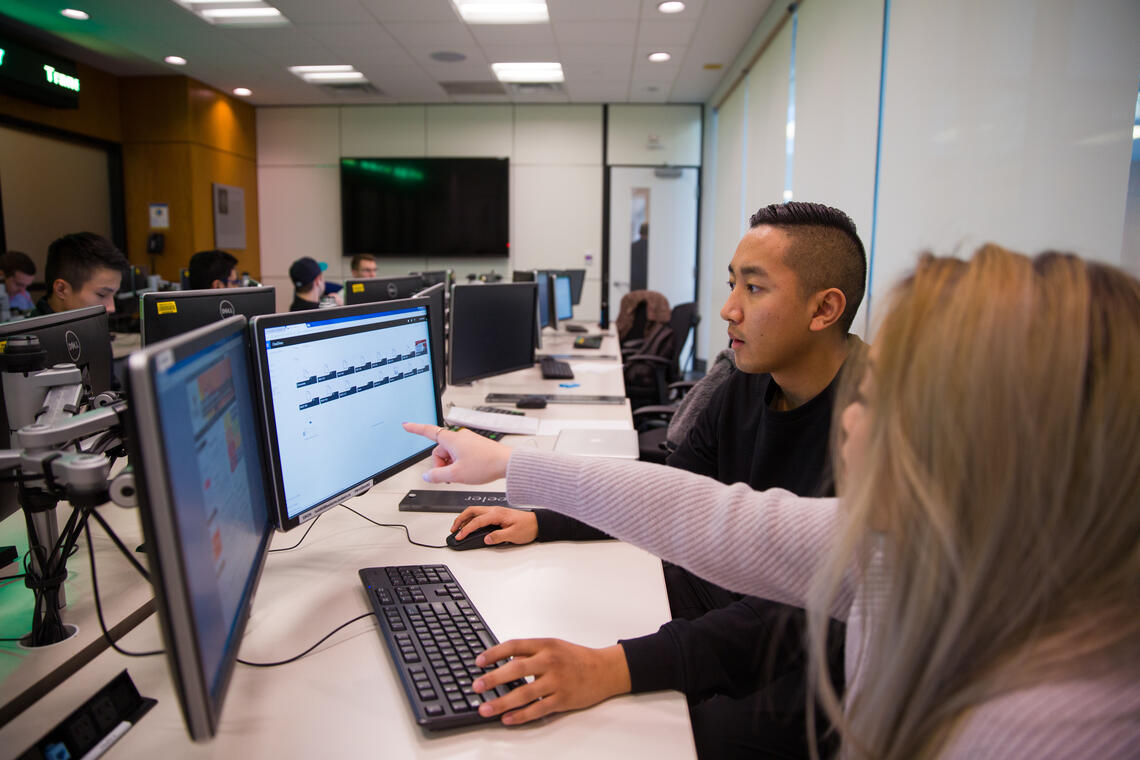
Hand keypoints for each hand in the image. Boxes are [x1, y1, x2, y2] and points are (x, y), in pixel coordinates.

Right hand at [402, 423, 511, 483]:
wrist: (507, 463)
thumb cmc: (485, 464)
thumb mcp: (456, 475)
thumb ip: (437, 476)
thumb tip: (427, 476)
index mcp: (452, 439)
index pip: (428, 431)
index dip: (416, 429)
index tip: (406, 425)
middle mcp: (459, 437)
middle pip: (439, 450)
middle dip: (441, 464)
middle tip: (450, 476)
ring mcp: (468, 441)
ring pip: (450, 454)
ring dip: (451, 465)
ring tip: (462, 475)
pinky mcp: (475, 446)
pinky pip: (460, 454)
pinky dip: (459, 464)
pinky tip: (468, 472)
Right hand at [451, 506, 537, 544]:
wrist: (537, 523)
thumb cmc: (528, 527)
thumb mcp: (513, 535)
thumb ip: (498, 537)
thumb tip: (486, 539)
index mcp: (497, 514)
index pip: (477, 521)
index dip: (466, 529)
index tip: (460, 536)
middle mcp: (494, 510)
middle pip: (471, 511)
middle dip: (460, 519)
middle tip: (453, 529)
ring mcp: (495, 511)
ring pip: (474, 512)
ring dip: (464, 518)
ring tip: (458, 528)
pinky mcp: (496, 514)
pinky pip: (480, 514)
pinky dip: (471, 519)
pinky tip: (470, 525)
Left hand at [471, 639, 630, 724]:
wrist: (604, 670)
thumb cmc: (576, 658)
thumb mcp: (553, 646)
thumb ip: (530, 652)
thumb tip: (503, 660)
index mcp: (545, 645)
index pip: (514, 646)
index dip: (494, 653)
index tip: (479, 662)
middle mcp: (549, 661)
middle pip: (516, 669)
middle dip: (493, 678)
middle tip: (476, 686)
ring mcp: (556, 681)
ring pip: (524, 693)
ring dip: (502, 702)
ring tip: (485, 709)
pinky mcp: (562, 700)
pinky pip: (538, 709)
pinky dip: (521, 716)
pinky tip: (507, 719)